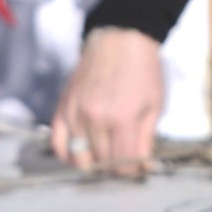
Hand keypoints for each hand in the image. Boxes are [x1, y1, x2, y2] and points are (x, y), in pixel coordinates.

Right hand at [52, 27, 165, 173]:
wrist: (120, 40)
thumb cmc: (142, 70)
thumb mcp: (154, 105)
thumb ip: (146, 140)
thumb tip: (143, 167)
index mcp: (122, 119)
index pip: (122, 165)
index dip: (132, 171)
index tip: (137, 167)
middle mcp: (95, 119)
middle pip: (102, 162)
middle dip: (115, 167)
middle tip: (124, 160)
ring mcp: (75, 114)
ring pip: (80, 157)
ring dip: (94, 162)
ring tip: (105, 154)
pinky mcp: (63, 107)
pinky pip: (57, 143)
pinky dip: (67, 154)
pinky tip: (79, 154)